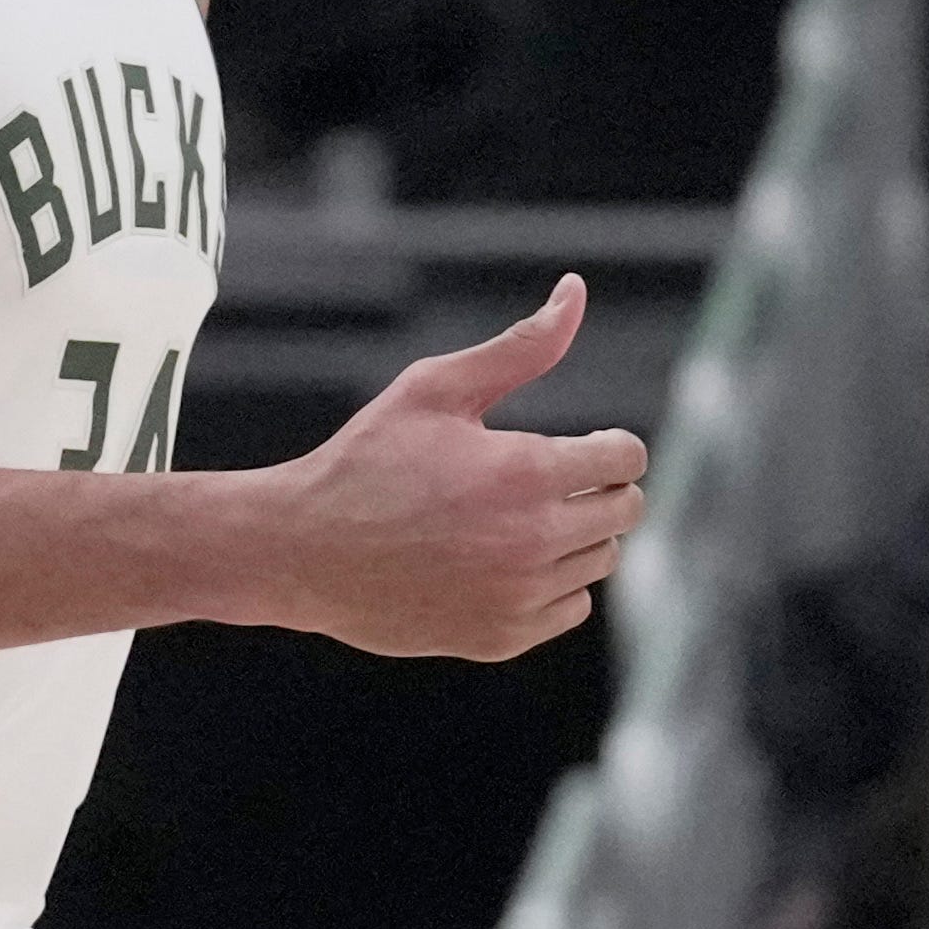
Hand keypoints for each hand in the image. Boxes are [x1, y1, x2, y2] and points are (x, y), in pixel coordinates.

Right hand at [253, 278, 641, 663]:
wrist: (301, 552)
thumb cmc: (366, 460)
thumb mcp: (436, 390)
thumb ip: (519, 347)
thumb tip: (575, 291)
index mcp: (526, 473)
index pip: (626, 459)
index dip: (609, 445)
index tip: (579, 445)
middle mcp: (532, 541)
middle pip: (624, 512)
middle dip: (598, 489)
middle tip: (546, 481)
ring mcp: (518, 596)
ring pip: (601, 562)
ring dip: (576, 536)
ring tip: (518, 519)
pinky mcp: (502, 637)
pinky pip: (570, 607)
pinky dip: (553, 584)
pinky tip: (506, 562)